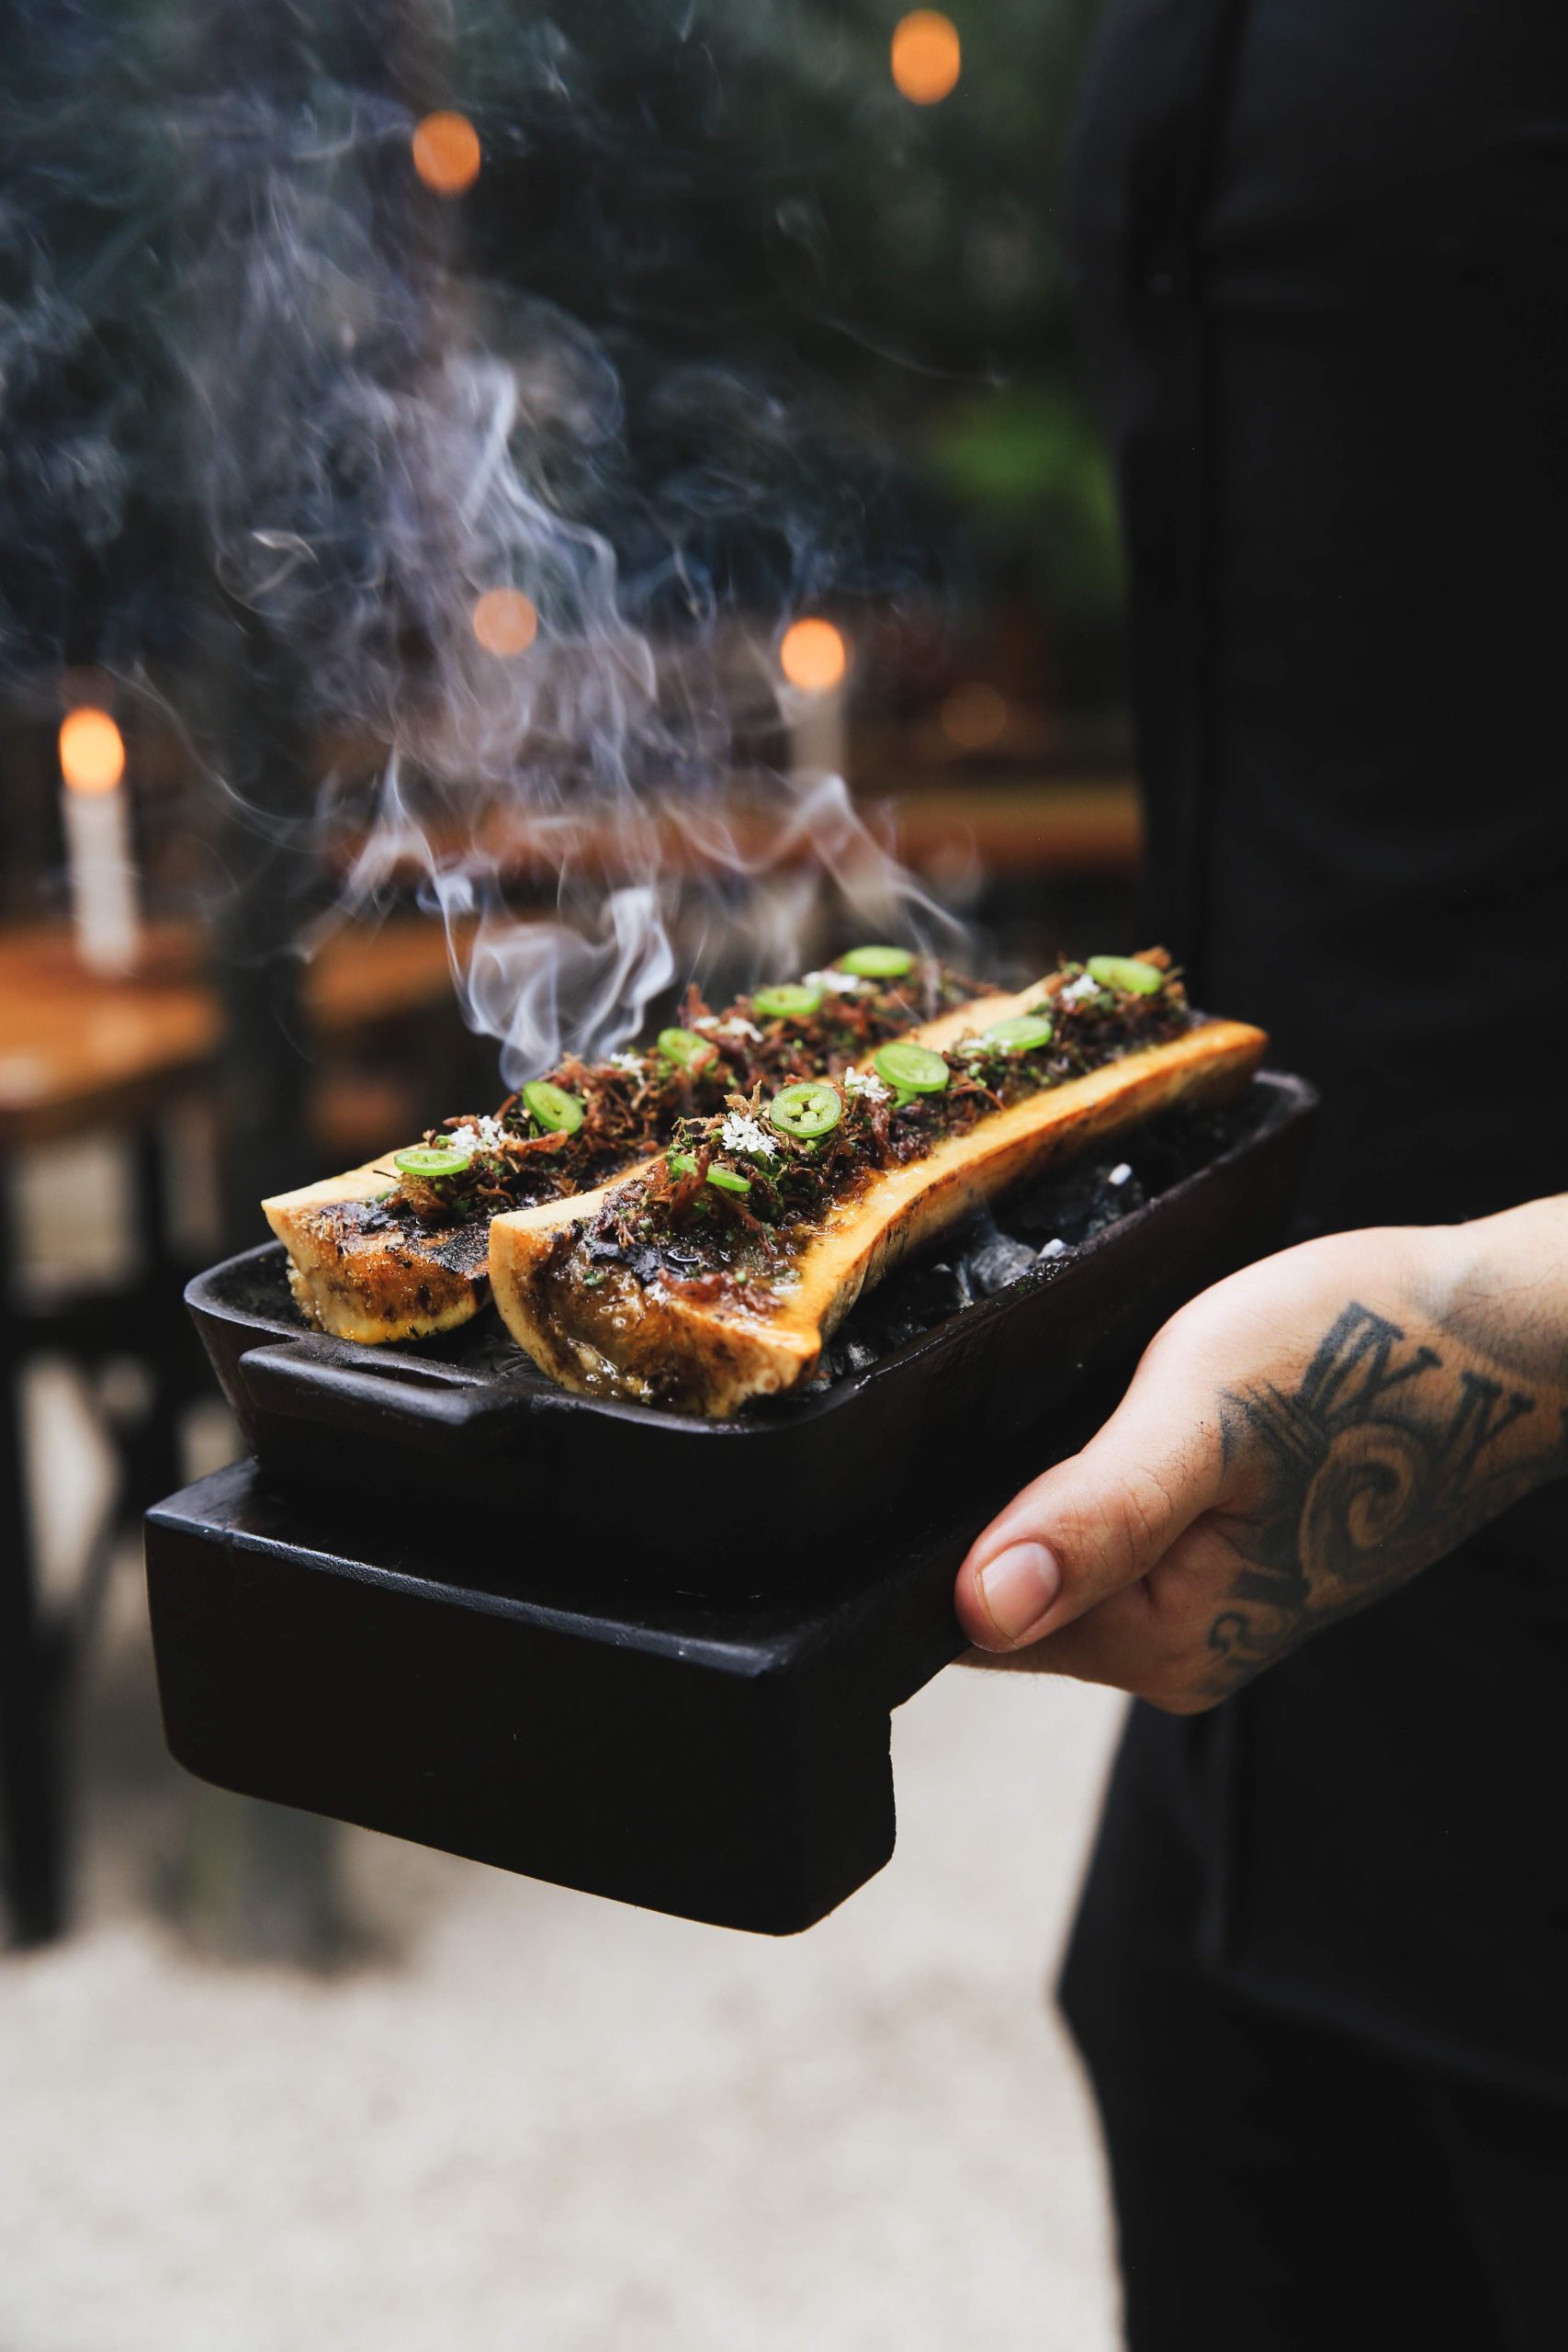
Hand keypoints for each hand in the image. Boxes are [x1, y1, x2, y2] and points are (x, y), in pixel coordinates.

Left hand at [954, 1204, 1567, 1710]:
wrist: (1499, 1333)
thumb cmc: (1364, 1352)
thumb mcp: (1204, 1414)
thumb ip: (1091, 1516)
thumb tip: (980, 1608)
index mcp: (1165, 1642)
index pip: (969, 1617)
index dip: (939, 1528)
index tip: (954, 1438)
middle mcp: (1183, 1651)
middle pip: (1013, 1586)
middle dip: (998, 1498)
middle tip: (1054, 1390)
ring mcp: (1215, 1608)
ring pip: (1068, 1547)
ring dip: (1058, 1477)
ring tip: (1102, 1389)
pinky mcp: (1238, 1561)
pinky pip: (1124, 1525)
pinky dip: (1111, 1468)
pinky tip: (1136, 1407)